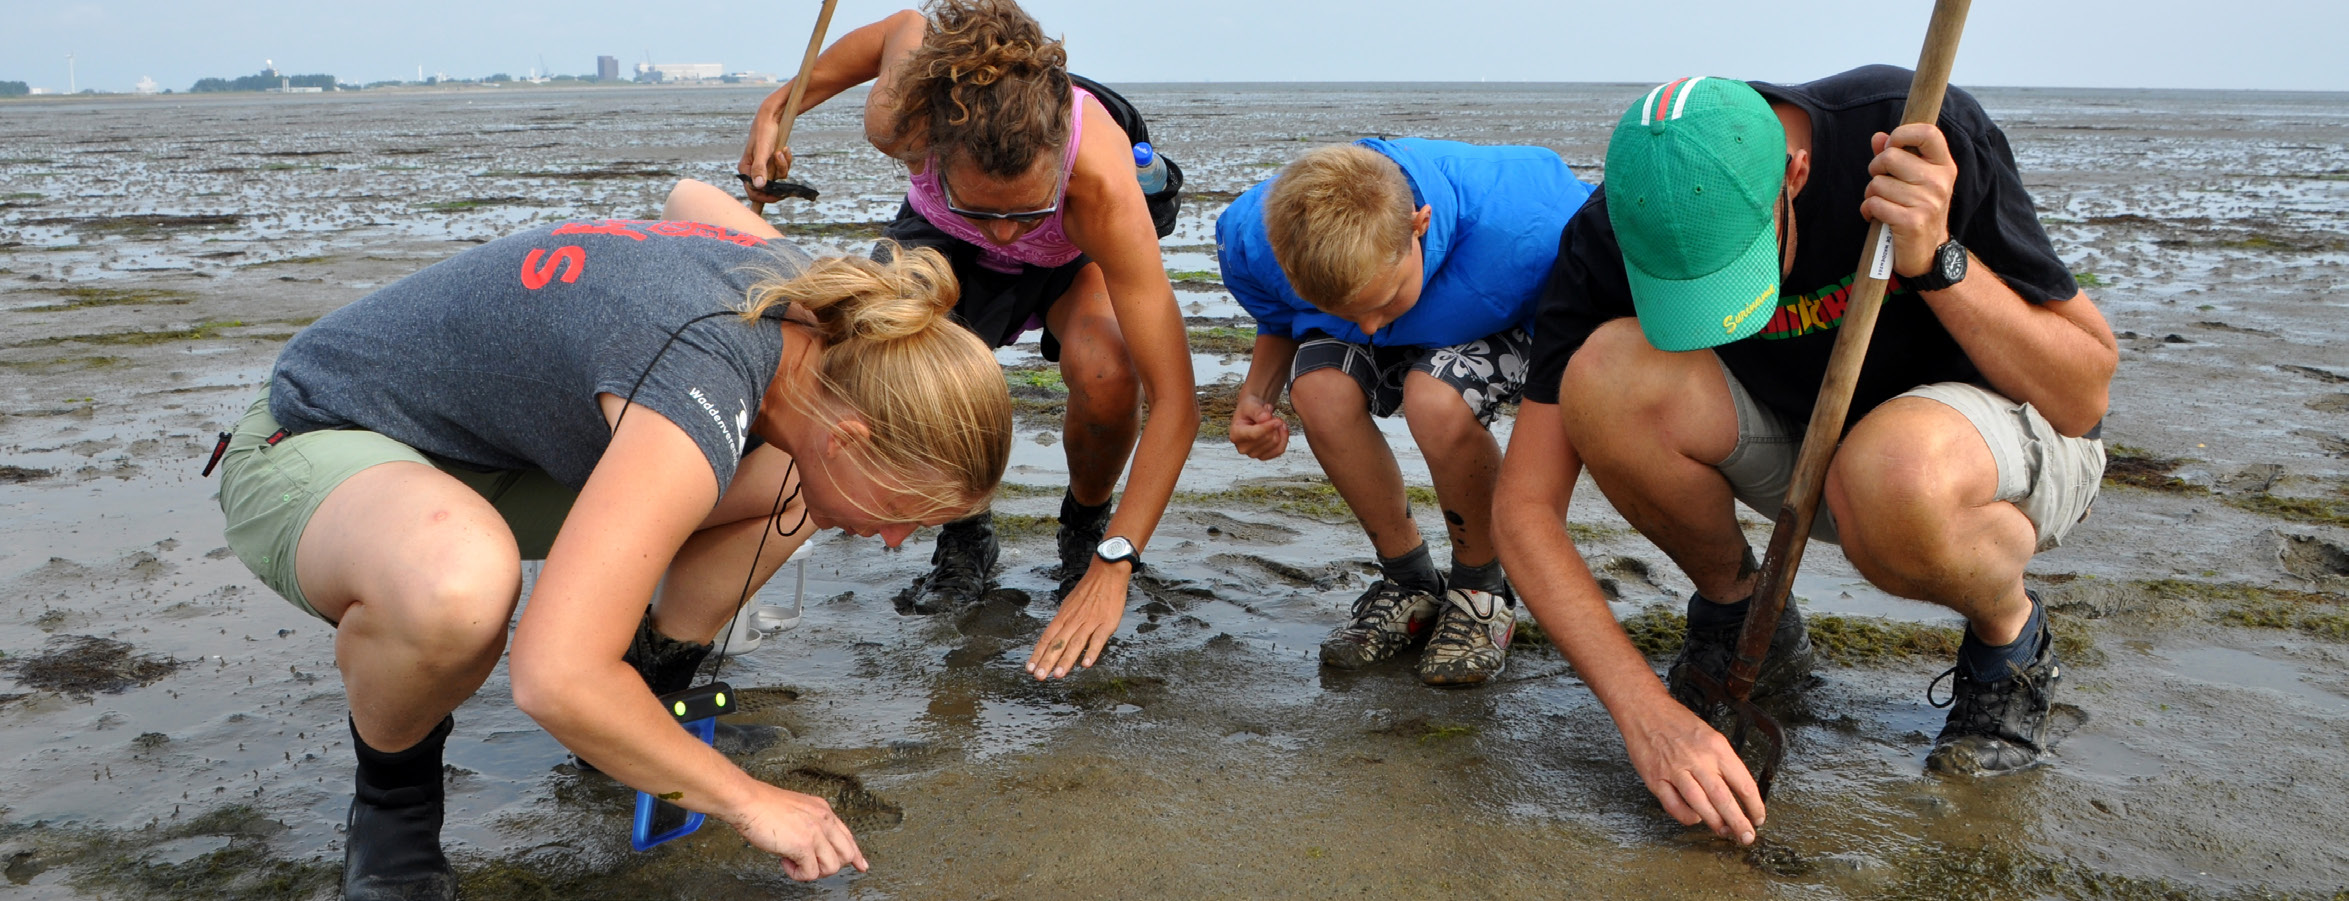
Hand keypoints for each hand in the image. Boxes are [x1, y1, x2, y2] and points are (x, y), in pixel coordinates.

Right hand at [725, 783, 868, 880]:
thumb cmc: (763, 805)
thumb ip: (810, 822)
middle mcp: (824, 820)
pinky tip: (785, 862)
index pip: (848, 836)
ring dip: (813, 871)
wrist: (748, 801)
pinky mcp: (803, 845)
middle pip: (847, 853)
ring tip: (794, 862)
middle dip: (830, 866)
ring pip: (832, 867)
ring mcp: (815, 832)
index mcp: (823, 810)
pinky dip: (798, 874)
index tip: (862, 865)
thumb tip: (812, 843)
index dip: (856, 854)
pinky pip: (811, 873)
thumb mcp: (797, 808)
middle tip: (810, 865)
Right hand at [737, 93, 797, 200]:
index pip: (752, 192)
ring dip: (783, 165)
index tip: (779, 195)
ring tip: (782, 150)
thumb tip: (759, 186)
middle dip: (778, 176)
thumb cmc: (764, 132)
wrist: (772, 118)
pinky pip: (782, 169)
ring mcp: (764, 167)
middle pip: (767, 187)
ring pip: (777, 177)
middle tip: (782, 162)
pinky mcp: (772, 162)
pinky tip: (785, 149)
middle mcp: (753, 170)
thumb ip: (760, 168)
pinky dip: (786, 161)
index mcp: (746, 169)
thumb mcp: (762, 150)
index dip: (765, 197)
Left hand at [1025, 559, 1130, 679]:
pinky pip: (1098, 639)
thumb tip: (1053, 639)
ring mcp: (1090, 621)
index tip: (1030, 668)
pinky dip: (1092, 651)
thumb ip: (1063, 623)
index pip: (1047, 637)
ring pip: (1076, 643)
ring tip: (1058, 675)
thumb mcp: (1069, 604)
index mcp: (1063, 616)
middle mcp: (1074, 620)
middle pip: (1058, 642)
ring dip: (1066, 660)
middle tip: (1039, 677)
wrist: (1107, 572)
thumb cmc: (1088, 590)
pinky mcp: (1107, 622)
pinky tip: (1086, 664)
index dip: (1038, 653)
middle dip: (1047, 661)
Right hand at [1227, 393, 1288, 459]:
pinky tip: (1281, 429)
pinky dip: (1284, 438)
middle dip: (1274, 425)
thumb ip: (1257, 411)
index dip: (1268, 427)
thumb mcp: (1250, 405)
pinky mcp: (1263, 456)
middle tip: (1271, 415)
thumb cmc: (1249, 409)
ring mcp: (1253, 454)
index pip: (1254, 434)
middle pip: (1268, 439)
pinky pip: (1280, 450)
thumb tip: (1266, 418)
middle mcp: (1242, 447)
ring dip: (1279, 430)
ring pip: (1276, 444)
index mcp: (1235, 435)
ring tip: (1274, 420)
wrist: (1251, 414)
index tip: (1278, 420)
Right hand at [1622, 703, 1766, 844]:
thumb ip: (1722, 761)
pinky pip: (1674, 806)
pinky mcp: (1655, 778)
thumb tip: (1737, 790)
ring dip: (1716, 823)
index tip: (1758, 817)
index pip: (1743, 782)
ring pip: (1700, 804)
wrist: (1645, 709)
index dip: (1754, 805)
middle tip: (1746, 837)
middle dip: (1739, 822)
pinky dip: (1687, 816)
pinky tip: (1695, 818)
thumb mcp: (1710, 735)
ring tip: (1724, 832)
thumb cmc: (1678, 722)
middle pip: (1724, 798)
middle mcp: (1697, 759)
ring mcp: (1675, 770)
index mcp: (1716, 747)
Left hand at [1861, 123, 1958, 278]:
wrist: (1929, 253)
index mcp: (1943, 166)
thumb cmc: (1918, 210)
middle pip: (1890, 156)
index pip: (1927, 132)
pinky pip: (1874, 204)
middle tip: (1883, 183)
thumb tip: (1878, 137)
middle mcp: (1939, 181)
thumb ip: (1897, 155)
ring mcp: (1927, 202)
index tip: (1893, 147)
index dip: (1902, 133)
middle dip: (1876, 170)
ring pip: (1877, 183)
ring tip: (1884, 204)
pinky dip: (1868, 210)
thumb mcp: (1915, 180)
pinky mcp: (1912, 221)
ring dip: (1872, 194)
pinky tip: (1877, 217)